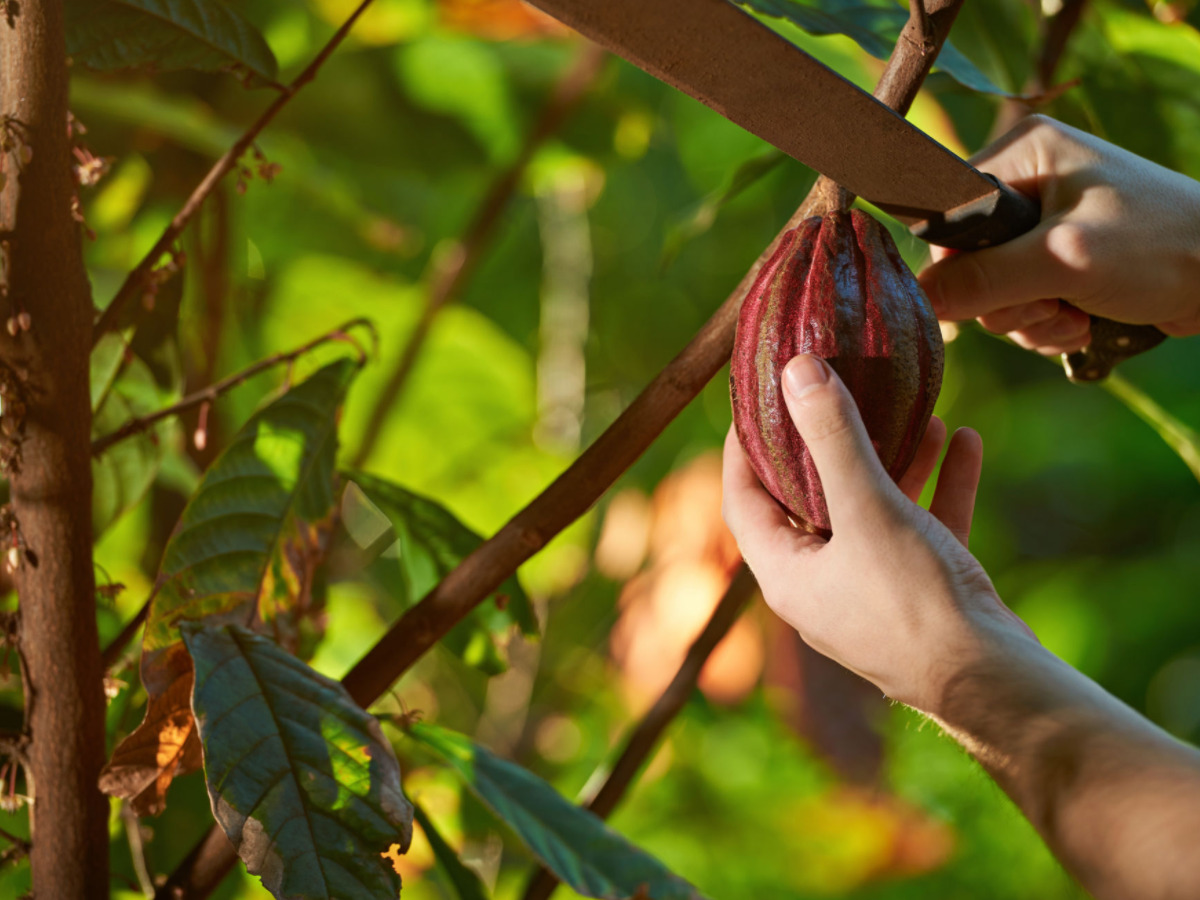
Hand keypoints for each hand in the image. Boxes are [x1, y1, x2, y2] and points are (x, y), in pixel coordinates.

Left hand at [721, 354, 1033, 712]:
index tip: (757, 397)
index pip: (743, 498)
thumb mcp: (869, 508)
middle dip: (830, 443)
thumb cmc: (916, 603)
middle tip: (838, 391)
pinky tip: (964, 440)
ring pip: (874, 511)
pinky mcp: (923, 595)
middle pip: (811, 499)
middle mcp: (822, 585)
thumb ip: (832, 438)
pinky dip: (938, 487)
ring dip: (893, 460)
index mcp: (787, 573)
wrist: (996, 686)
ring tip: (917, 410)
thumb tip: (796, 370)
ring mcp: (872, 592)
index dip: (743, 445)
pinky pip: (922, 528)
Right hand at [918, 115, 1199, 354]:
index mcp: (1022, 152)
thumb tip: (919, 299)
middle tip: (1053, 304)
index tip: (1000, 290)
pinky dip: (1045, 324)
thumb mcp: (1064, 260)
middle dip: (1007, 301)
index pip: (948, 218)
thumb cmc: (1159, 247)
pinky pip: (1021, 304)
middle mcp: (1027, 181)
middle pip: (968, 263)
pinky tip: (1081, 322)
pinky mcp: (1060, 260)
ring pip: (993, 292)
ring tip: (1075, 315)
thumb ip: (984, 279)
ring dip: (1029, 320)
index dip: (959, 268)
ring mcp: (1043, 225)